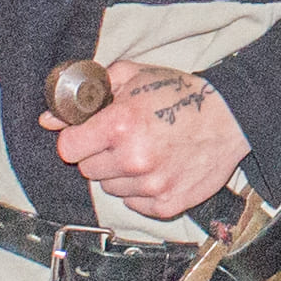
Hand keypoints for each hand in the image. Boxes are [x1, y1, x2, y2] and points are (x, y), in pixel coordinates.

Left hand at [45, 62, 248, 221]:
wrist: (231, 117)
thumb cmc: (179, 93)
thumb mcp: (133, 76)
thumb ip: (88, 94)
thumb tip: (49, 119)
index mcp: (119, 126)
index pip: (68, 148)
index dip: (76, 139)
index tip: (88, 134)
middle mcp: (133, 160)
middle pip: (88, 170)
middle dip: (99, 155)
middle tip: (123, 139)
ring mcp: (151, 186)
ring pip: (110, 188)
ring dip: (120, 173)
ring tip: (144, 151)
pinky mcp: (167, 204)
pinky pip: (134, 203)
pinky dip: (140, 190)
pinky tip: (157, 168)